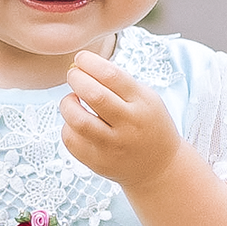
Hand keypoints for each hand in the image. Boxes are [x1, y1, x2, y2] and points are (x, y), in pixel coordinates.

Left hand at [58, 49, 183, 191]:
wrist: (159, 166)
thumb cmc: (147, 124)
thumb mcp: (146, 98)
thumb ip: (118, 83)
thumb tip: (82, 66)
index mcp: (142, 103)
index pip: (111, 75)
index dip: (90, 62)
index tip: (81, 59)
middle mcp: (128, 125)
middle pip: (94, 95)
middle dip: (76, 78)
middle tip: (73, 75)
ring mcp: (112, 146)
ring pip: (77, 120)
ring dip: (67, 103)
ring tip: (72, 100)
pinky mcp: (98, 162)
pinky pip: (71, 140)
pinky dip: (68, 126)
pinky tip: (76, 123)